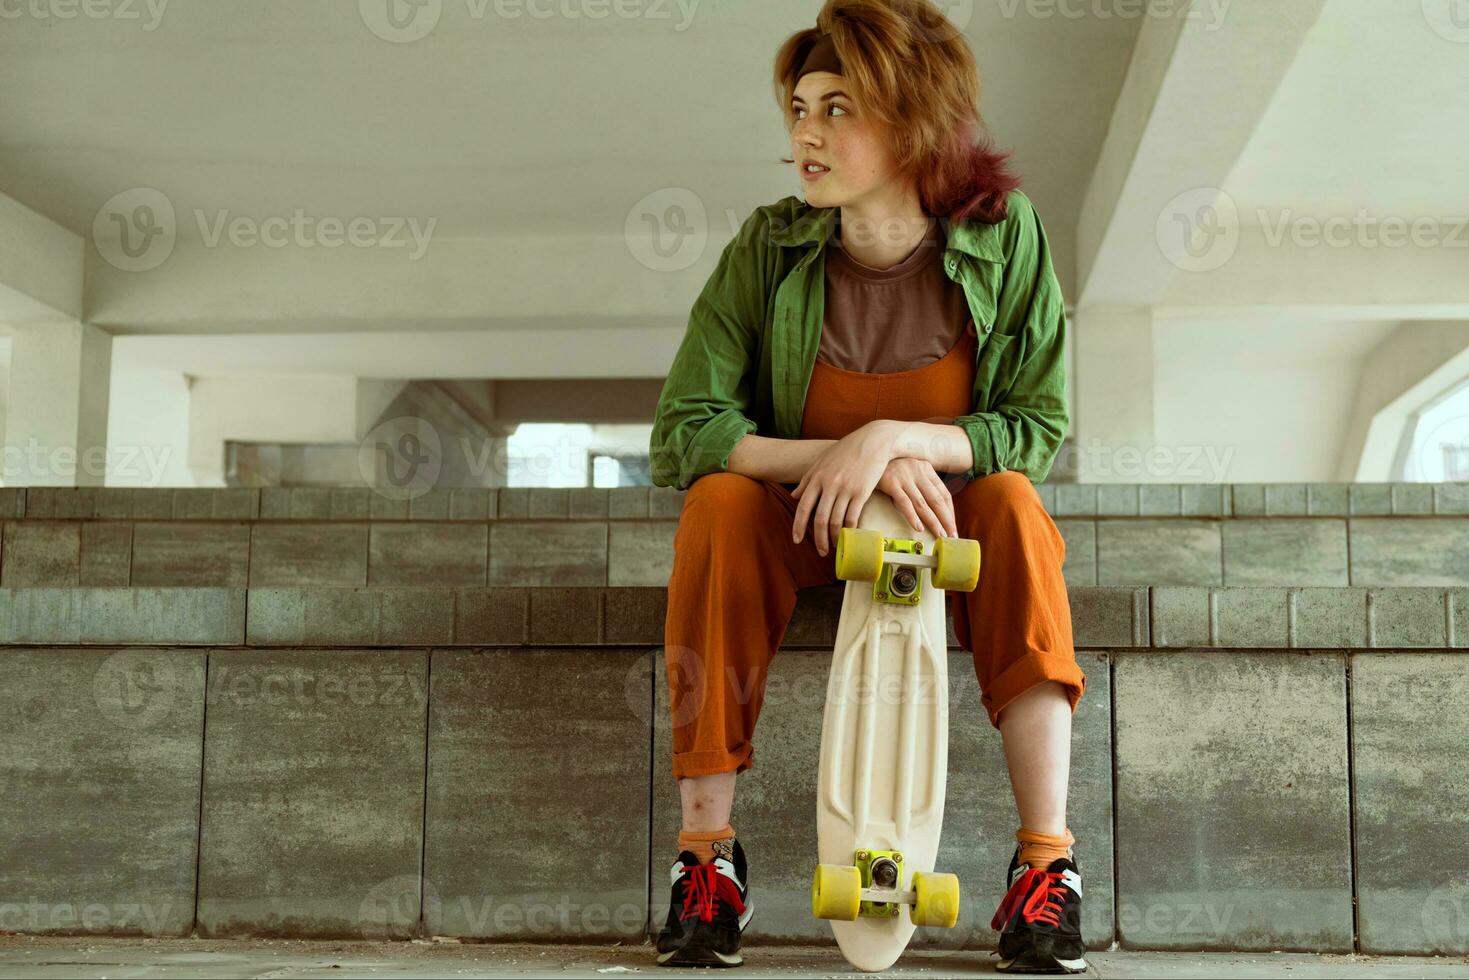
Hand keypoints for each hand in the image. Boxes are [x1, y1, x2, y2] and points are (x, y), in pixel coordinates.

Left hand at [791, 421, 899, 555]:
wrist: (873, 441)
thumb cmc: (846, 450)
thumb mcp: (822, 461)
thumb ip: (807, 479)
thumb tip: (794, 496)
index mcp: (816, 477)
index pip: (803, 507)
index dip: (798, 526)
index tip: (797, 540)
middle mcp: (829, 484)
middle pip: (819, 519)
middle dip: (818, 539)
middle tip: (821, 551)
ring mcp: (845, 488)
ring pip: (836, 521)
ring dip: (834, 538)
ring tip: (836, 547)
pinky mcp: (862, 492)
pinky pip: (853, 517)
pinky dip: (850, 530)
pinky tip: (850, 536)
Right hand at [878, 457, 958, 539]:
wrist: (869, 453)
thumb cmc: (889, 466)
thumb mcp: (910, 470)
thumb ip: (921, 483)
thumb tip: (933, 507)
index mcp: (926, 468)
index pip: (944, 494)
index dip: (950, 512)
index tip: (952, 526)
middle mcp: (918, 471)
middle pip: (936, 500)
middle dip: (946, 520)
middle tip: (951, 536)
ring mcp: (904, 476)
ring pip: (922, 504)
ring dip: (933, 522)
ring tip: (939, 535)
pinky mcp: (890, 482)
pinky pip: (904, 503)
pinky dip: (912, 516)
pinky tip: (918, 527)